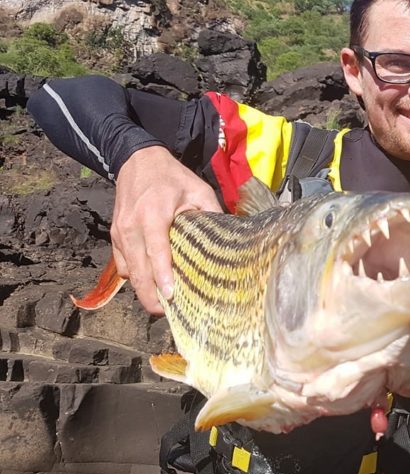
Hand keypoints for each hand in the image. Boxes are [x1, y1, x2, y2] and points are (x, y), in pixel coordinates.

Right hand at [111, 146, 221, 314]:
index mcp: (153, 215)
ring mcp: (120, 232)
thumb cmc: (172, 177)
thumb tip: (229, 236)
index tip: (171, 296)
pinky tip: (148, 285)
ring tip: (159, 304)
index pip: (157, 252)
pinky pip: (122, 263)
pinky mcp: (115, 235)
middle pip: (138, 269)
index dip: (163, 277)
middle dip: (149, 294)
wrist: (137, 160)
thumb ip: (212, 212)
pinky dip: (133, 277)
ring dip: (141, 289)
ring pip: (128, 270)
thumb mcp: (198, 189)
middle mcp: (132, 227)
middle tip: (165, 313)